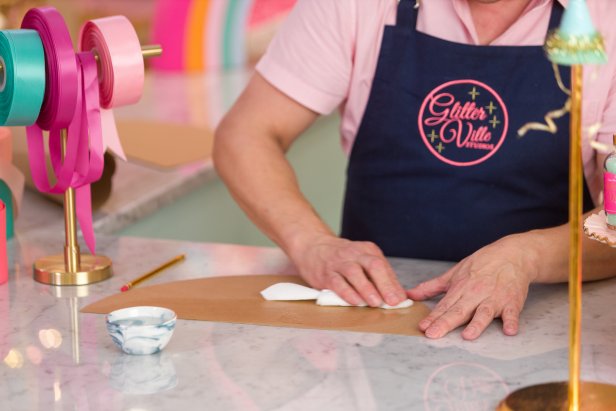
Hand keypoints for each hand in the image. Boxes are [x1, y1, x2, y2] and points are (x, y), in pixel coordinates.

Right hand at [291, 234, 406, 306]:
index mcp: (368, 250)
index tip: (402, 300)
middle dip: (385, 284)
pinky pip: (337, 282)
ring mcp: (339, 263)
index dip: (394, 284)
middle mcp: (354, 254)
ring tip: (375, 302)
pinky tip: (355, 301)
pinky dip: (347, 292)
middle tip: (393, 301)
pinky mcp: (325, 274)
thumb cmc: (343, 258)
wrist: (312, 247)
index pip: (384, 266)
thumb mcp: (363, 260)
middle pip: (373, 266)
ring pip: (354, 273)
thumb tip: (400, 296)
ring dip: (366, 288)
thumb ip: (381, 277)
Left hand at [406, 233, 539, 339]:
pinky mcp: (512, 302)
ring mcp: (494, 298)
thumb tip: (410, 295)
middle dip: (445, 323)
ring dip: (477, 324)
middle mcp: (476, 294)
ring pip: (484, 312)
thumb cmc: (481, 264)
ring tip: (468, 336)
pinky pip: (512, 313)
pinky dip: (511, 321)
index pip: (444, 305)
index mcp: (460, 288)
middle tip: (433, 334)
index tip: (422, 328)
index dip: (433, 317)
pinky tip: (509, 331)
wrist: (512, 255)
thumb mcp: (454, 273)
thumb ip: (432, 287)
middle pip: (459, 310)